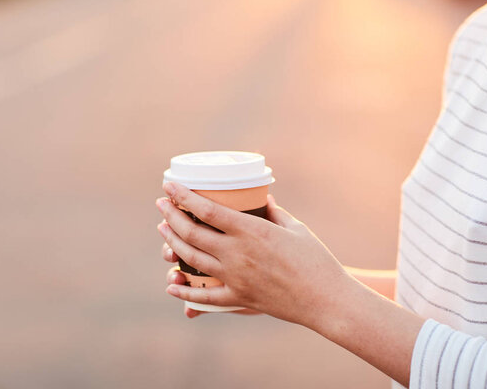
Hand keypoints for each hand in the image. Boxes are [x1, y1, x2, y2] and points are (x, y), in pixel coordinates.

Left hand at [156, 182, 352, 326]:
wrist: (325, 299)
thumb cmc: (316, 260)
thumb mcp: (295, 228)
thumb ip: (274, 212)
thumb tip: (262, 198)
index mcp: (252, 231)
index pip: (207, 210)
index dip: (183, 196)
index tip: (169, 185)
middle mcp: (237, 254)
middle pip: (192, 233)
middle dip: (171, 216)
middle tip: (161, 204)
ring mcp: (236, 278)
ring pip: (193, 259)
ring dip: (173, 243)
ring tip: (163, 228)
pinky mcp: (239, 298)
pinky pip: (205, 297)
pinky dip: (185, 292)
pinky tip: (172, 285)